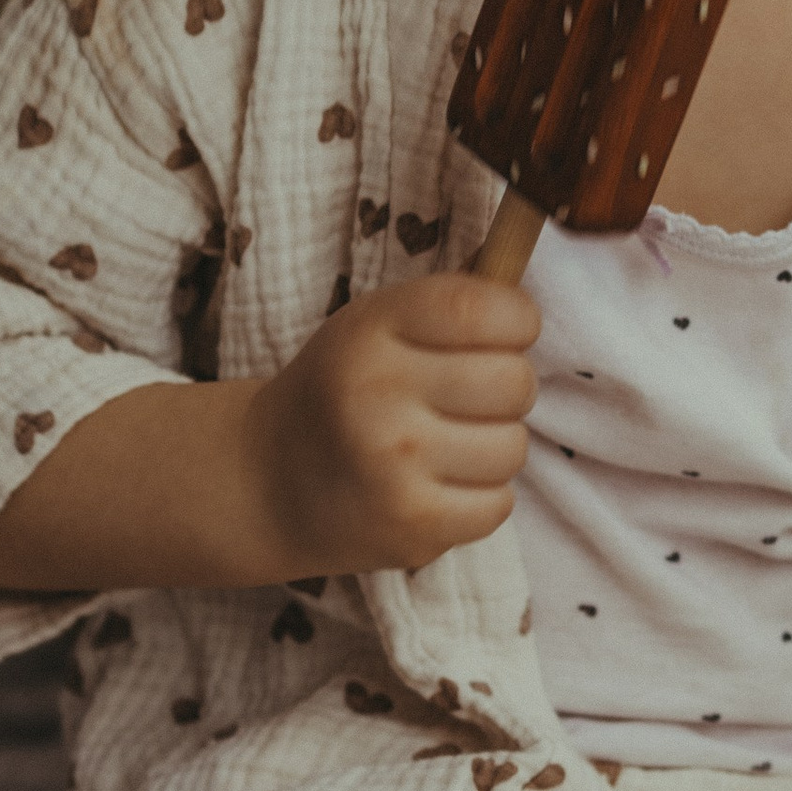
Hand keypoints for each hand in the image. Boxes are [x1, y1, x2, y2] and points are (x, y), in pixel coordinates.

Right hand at [248, 274, 537, 575]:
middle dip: (506, 389)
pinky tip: (439, 486)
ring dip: (493, 448)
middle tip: (468, 399)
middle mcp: (377, 392)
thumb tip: (523, 266)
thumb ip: (449, 302)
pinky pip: (498, 505)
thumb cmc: (342, 391)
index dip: (516, 320)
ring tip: (449, 446)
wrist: (267, 483)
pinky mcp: (410, 524)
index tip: (504, 334)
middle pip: (514, 382)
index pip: (483, 309)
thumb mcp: (374, 325)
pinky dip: (480, 499)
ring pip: (512, 448)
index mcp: (372, 329)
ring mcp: (393, 464)